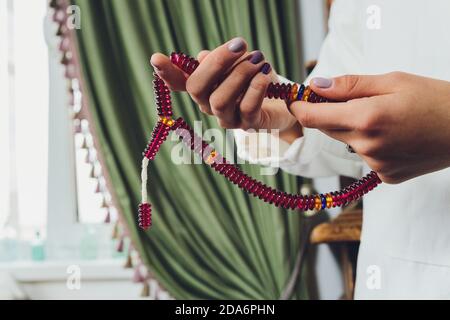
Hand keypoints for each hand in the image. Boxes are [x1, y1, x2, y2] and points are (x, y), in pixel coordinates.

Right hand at [150, 38, 300, 140]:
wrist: (282, 102)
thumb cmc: (254, 79)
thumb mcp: (237, 64)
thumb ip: (218, 61)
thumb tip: (201, 58)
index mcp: (204, 88)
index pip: (180, 82)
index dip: (167, 73)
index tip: (156, 58)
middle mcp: (209, 106)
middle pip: (197, 89)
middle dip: (217, 63)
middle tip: (240, 44)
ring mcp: (228, 118)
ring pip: (220, 100)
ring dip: (241, 74)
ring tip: (259, 59)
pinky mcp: (249, 125)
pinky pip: (247, 108)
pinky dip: (256, 88)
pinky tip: (265, 75)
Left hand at [290, 72, 449, 182]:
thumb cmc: (434, 98)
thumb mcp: (392, 81)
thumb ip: (349, 86)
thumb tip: (314, 87)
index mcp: (365, 119)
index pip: (312, 118)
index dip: (300, 107)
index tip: (297, 99)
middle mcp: (366, 146)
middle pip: (327, 129)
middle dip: (330, 114)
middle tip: (351, 99)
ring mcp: (376, 165)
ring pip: (347, 143)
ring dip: (352, 129)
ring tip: (383, 118)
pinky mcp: (386, 177)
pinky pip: (364, 158)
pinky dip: (370, 145)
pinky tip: (393, 136)